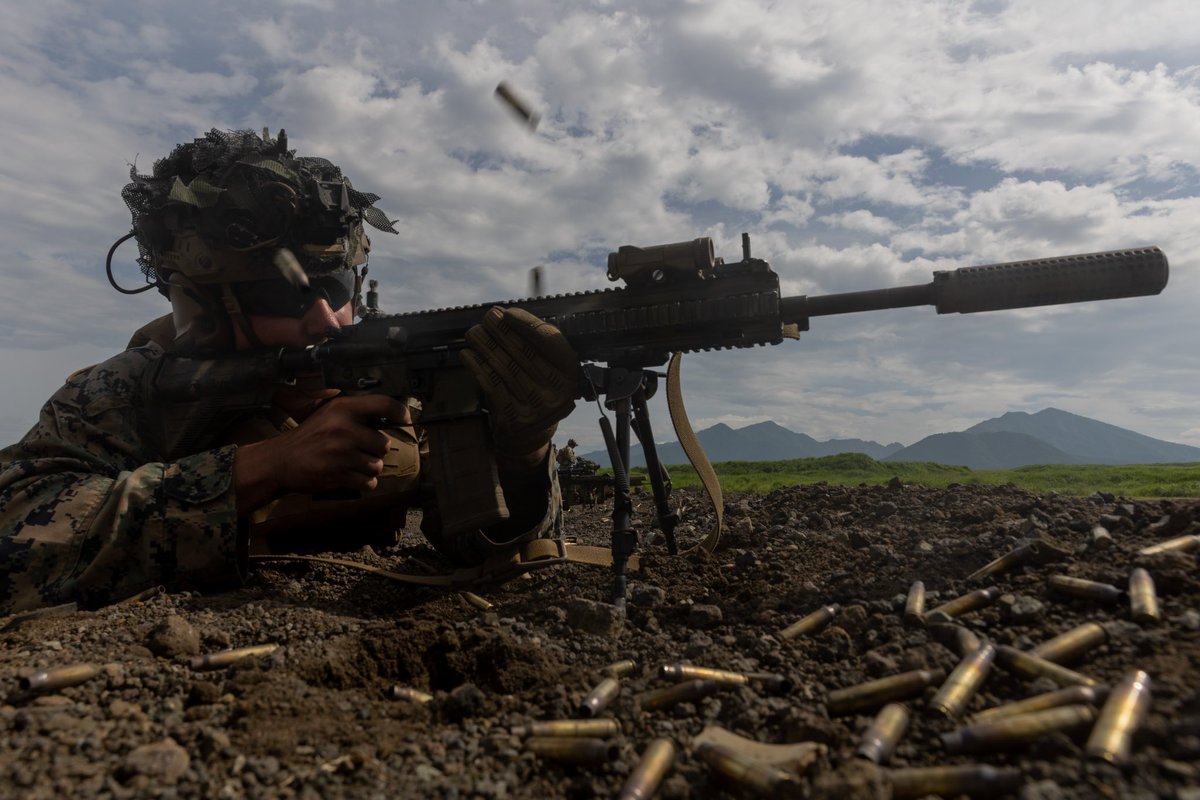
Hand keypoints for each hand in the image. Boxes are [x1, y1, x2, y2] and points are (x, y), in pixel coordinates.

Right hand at [234, 394, 411, 511]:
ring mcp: (340, 452)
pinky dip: (364, 483)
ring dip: (369, 469)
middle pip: (383, 444)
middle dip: (375, 451)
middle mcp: (343, 428)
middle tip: (360, 451)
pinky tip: (351, 477)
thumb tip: (390, 416)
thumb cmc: (309, 437)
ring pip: (377, 465)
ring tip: (353, 465)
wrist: (280, 461)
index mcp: (342, 408)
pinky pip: (368, 482)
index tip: (406, 420)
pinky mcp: (337, 473)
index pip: (383, 404)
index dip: (400, 412)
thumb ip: (356, 412)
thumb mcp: (328, 414)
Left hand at [461, 307, 578, 456]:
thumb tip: (506, 315)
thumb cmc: (538, 390)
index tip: (507, 313)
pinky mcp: (513, 418)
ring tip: (474, 333)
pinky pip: (491, 385)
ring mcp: (535, 407)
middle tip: (487, 317)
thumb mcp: (549, 367)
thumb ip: (535, 343)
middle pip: (523, 351)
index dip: (526, 323)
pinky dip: (477, 367)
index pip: (549, 341)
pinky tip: (468, 355)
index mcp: (569, 373)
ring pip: (504, 366)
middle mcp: (556, 391)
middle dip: (501, 331)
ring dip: (485, 346)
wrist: (530, 434)